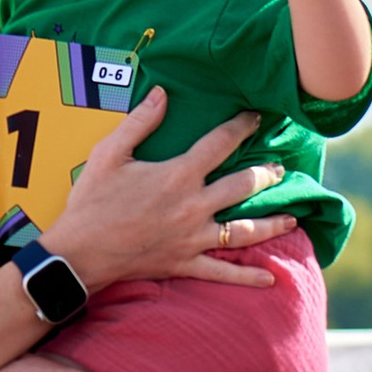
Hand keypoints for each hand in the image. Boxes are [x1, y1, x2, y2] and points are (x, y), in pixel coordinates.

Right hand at [47, 90, 283, 292]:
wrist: (79, 253)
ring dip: (271, 223)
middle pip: (242, 186)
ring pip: (244, 230)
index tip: (256, 118)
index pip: (219, 144)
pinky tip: (271, 278)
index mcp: (178, 175)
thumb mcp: (109, 154)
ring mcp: (192, 238)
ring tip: (292, 216)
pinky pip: (223, 272)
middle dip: (266, 175)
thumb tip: (162, 93)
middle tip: (280, 169)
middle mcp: (193, 206)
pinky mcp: (185, 263)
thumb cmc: (91, 202)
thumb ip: (139, 122)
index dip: (241, 127)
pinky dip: (248, 276)